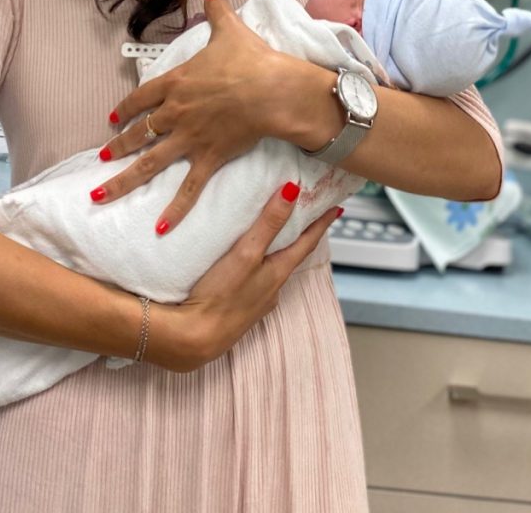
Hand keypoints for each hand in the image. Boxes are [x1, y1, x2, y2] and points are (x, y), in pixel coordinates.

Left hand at [93, 0, 295, 232]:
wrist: (271, 90)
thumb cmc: (251, 60)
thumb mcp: (230, 31)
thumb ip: (217, 15)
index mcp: (175, 84)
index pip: (141, 98)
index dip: (125, 109)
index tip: (113, 119)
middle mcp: (174, 113)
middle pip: (138, 133)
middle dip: (118, 146)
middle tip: (102, 156)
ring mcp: (188, 138)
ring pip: (148, 163)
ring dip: (123, 180)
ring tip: (101, 194)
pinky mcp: (207, 158)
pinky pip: (187, 189)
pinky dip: (174, 210)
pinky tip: (159, 229)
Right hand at [147, 182, 341, 371]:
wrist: (194, 339)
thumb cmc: (221, 296)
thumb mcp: (246, 254)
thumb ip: (268, 224)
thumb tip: (293, 191)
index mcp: (277, 273)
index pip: (307, 243)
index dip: (321, 224)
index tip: (336, 208)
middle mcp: (271, 288)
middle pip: (292, 256)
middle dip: (299, 235)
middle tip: (306, 215)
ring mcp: (255, 300)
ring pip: (273, 269)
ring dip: (277, 251)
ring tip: (273, 235)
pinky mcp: (237, 308)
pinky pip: (255, 280)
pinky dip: (257, 265)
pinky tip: (244, 264)